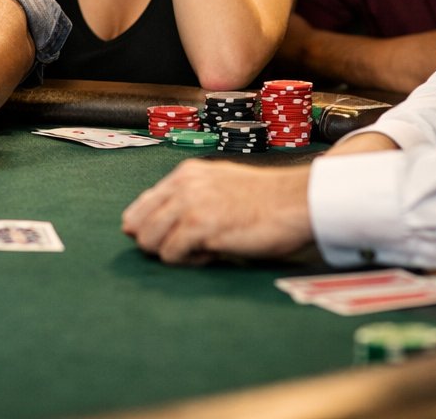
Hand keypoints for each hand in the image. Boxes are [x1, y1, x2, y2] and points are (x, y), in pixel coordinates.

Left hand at [120, 158, 313, 264]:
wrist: (297, 200)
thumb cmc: (266, 199)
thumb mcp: (220, 185)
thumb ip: (190, 197)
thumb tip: (158, 222)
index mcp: (186, 174)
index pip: (141, 205)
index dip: (146, 228)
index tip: (164, 241)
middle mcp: (183, 185)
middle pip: (138, 225)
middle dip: (157, 243)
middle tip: (186, 249)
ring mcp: (190, 204)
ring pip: (148, 241)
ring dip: (171, 253)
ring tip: (201, 250)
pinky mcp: (200, 226)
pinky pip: (171, 254)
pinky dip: (188, 262)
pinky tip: (211, 254)